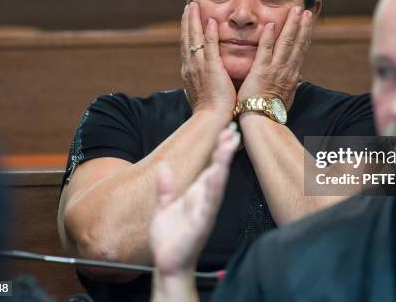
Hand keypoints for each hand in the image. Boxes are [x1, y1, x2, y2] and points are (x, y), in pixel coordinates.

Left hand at [150, 124, 239, 276]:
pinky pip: (208, 205)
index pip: (210, 167)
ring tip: (228, 146)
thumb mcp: (163, 207)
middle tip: (232, 131)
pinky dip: (213, 190)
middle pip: (217, 171)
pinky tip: (217, 177)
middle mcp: (204, 200)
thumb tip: (164, 167)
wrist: (167, 265)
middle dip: (224, 151)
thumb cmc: (170, 239)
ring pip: (216, 184)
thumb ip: (165, 188)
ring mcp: (205, 212)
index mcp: (197, 195)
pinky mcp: (201, 225)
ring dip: (222, 165)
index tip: (226, 130)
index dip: (218, 149)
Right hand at [181, 2, 236, 116]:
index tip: (187, 20)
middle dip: (187, 21)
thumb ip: (203, 83)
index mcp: (189, 73)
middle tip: (189, 6)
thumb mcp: (203, 94)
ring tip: (194, 6)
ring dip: (194, 21)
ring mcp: (199, 67)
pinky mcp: (211, 69)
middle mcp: (190, 67)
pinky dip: (209, 33)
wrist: (211, 120)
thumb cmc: (210, 112)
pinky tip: (210, 21)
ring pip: (194, 39)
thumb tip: (203, 81)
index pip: (186, 48)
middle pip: (186, 39)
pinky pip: (209, 47)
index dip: (186, 33)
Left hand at [238, 6, 314, 109]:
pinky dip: (268, 38)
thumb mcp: (285, 98)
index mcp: (292, 76)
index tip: (308, 23)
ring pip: (286, 43)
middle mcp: (287, 70)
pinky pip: (265, 51)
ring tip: (296, 11)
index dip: (305, 35)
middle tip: (307, 10)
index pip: (300, 51)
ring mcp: (275, 70)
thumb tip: (295, 81)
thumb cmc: (270, 113)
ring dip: (291, 25)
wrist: (262, 122)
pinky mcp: (261, 72)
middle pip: (298, 44)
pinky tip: (270, 25)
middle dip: (303, 25)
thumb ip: (289, 86)